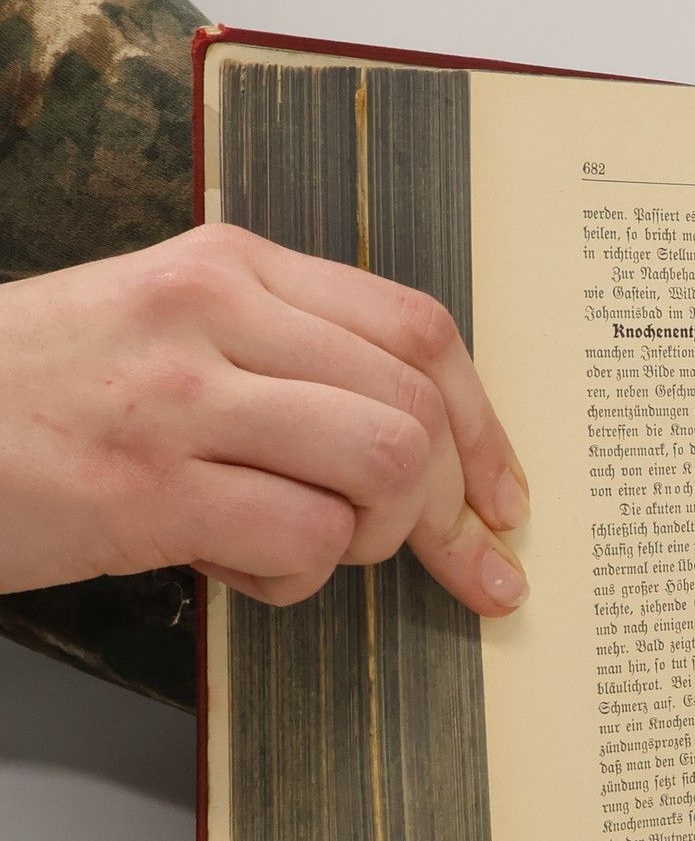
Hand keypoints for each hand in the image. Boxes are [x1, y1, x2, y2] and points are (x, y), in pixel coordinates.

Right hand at [0, 223, 529, 612]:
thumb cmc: (34, 390)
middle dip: (448, 505)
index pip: (418, 331)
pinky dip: (296, 576)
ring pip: (382, 469)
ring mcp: (180, 398)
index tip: (503, 495)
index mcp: (232, 264)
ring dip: (372, 537)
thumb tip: (419, 440)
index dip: (485, 425)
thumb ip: (283, 355)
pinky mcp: (145, 489)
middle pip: (417, 408)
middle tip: (441, 557)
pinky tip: (235, 565)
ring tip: (305, 545)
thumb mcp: (162, 327)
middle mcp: (216, 312)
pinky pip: (303, 539)